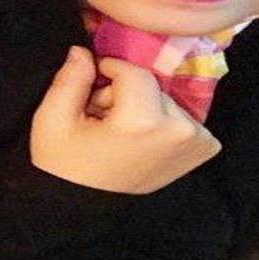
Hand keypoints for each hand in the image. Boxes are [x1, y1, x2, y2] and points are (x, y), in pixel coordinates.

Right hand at [30, 47, 220, 193]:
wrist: (84, 209)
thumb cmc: (65, 164)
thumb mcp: (53, 120)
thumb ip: (71, 79)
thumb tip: (83, 50)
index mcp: (144, 122)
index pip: (134, 73)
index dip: (110, 70)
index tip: (94, 86)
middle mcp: (179, 130)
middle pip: (152, 86)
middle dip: (127, 94)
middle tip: (105, 118)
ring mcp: (196, 141)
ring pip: (167, 99)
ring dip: (147, 108)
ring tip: (123, 133)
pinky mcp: (205, 149)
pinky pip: (187, 116)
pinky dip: (168, 122)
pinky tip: (146, 140)